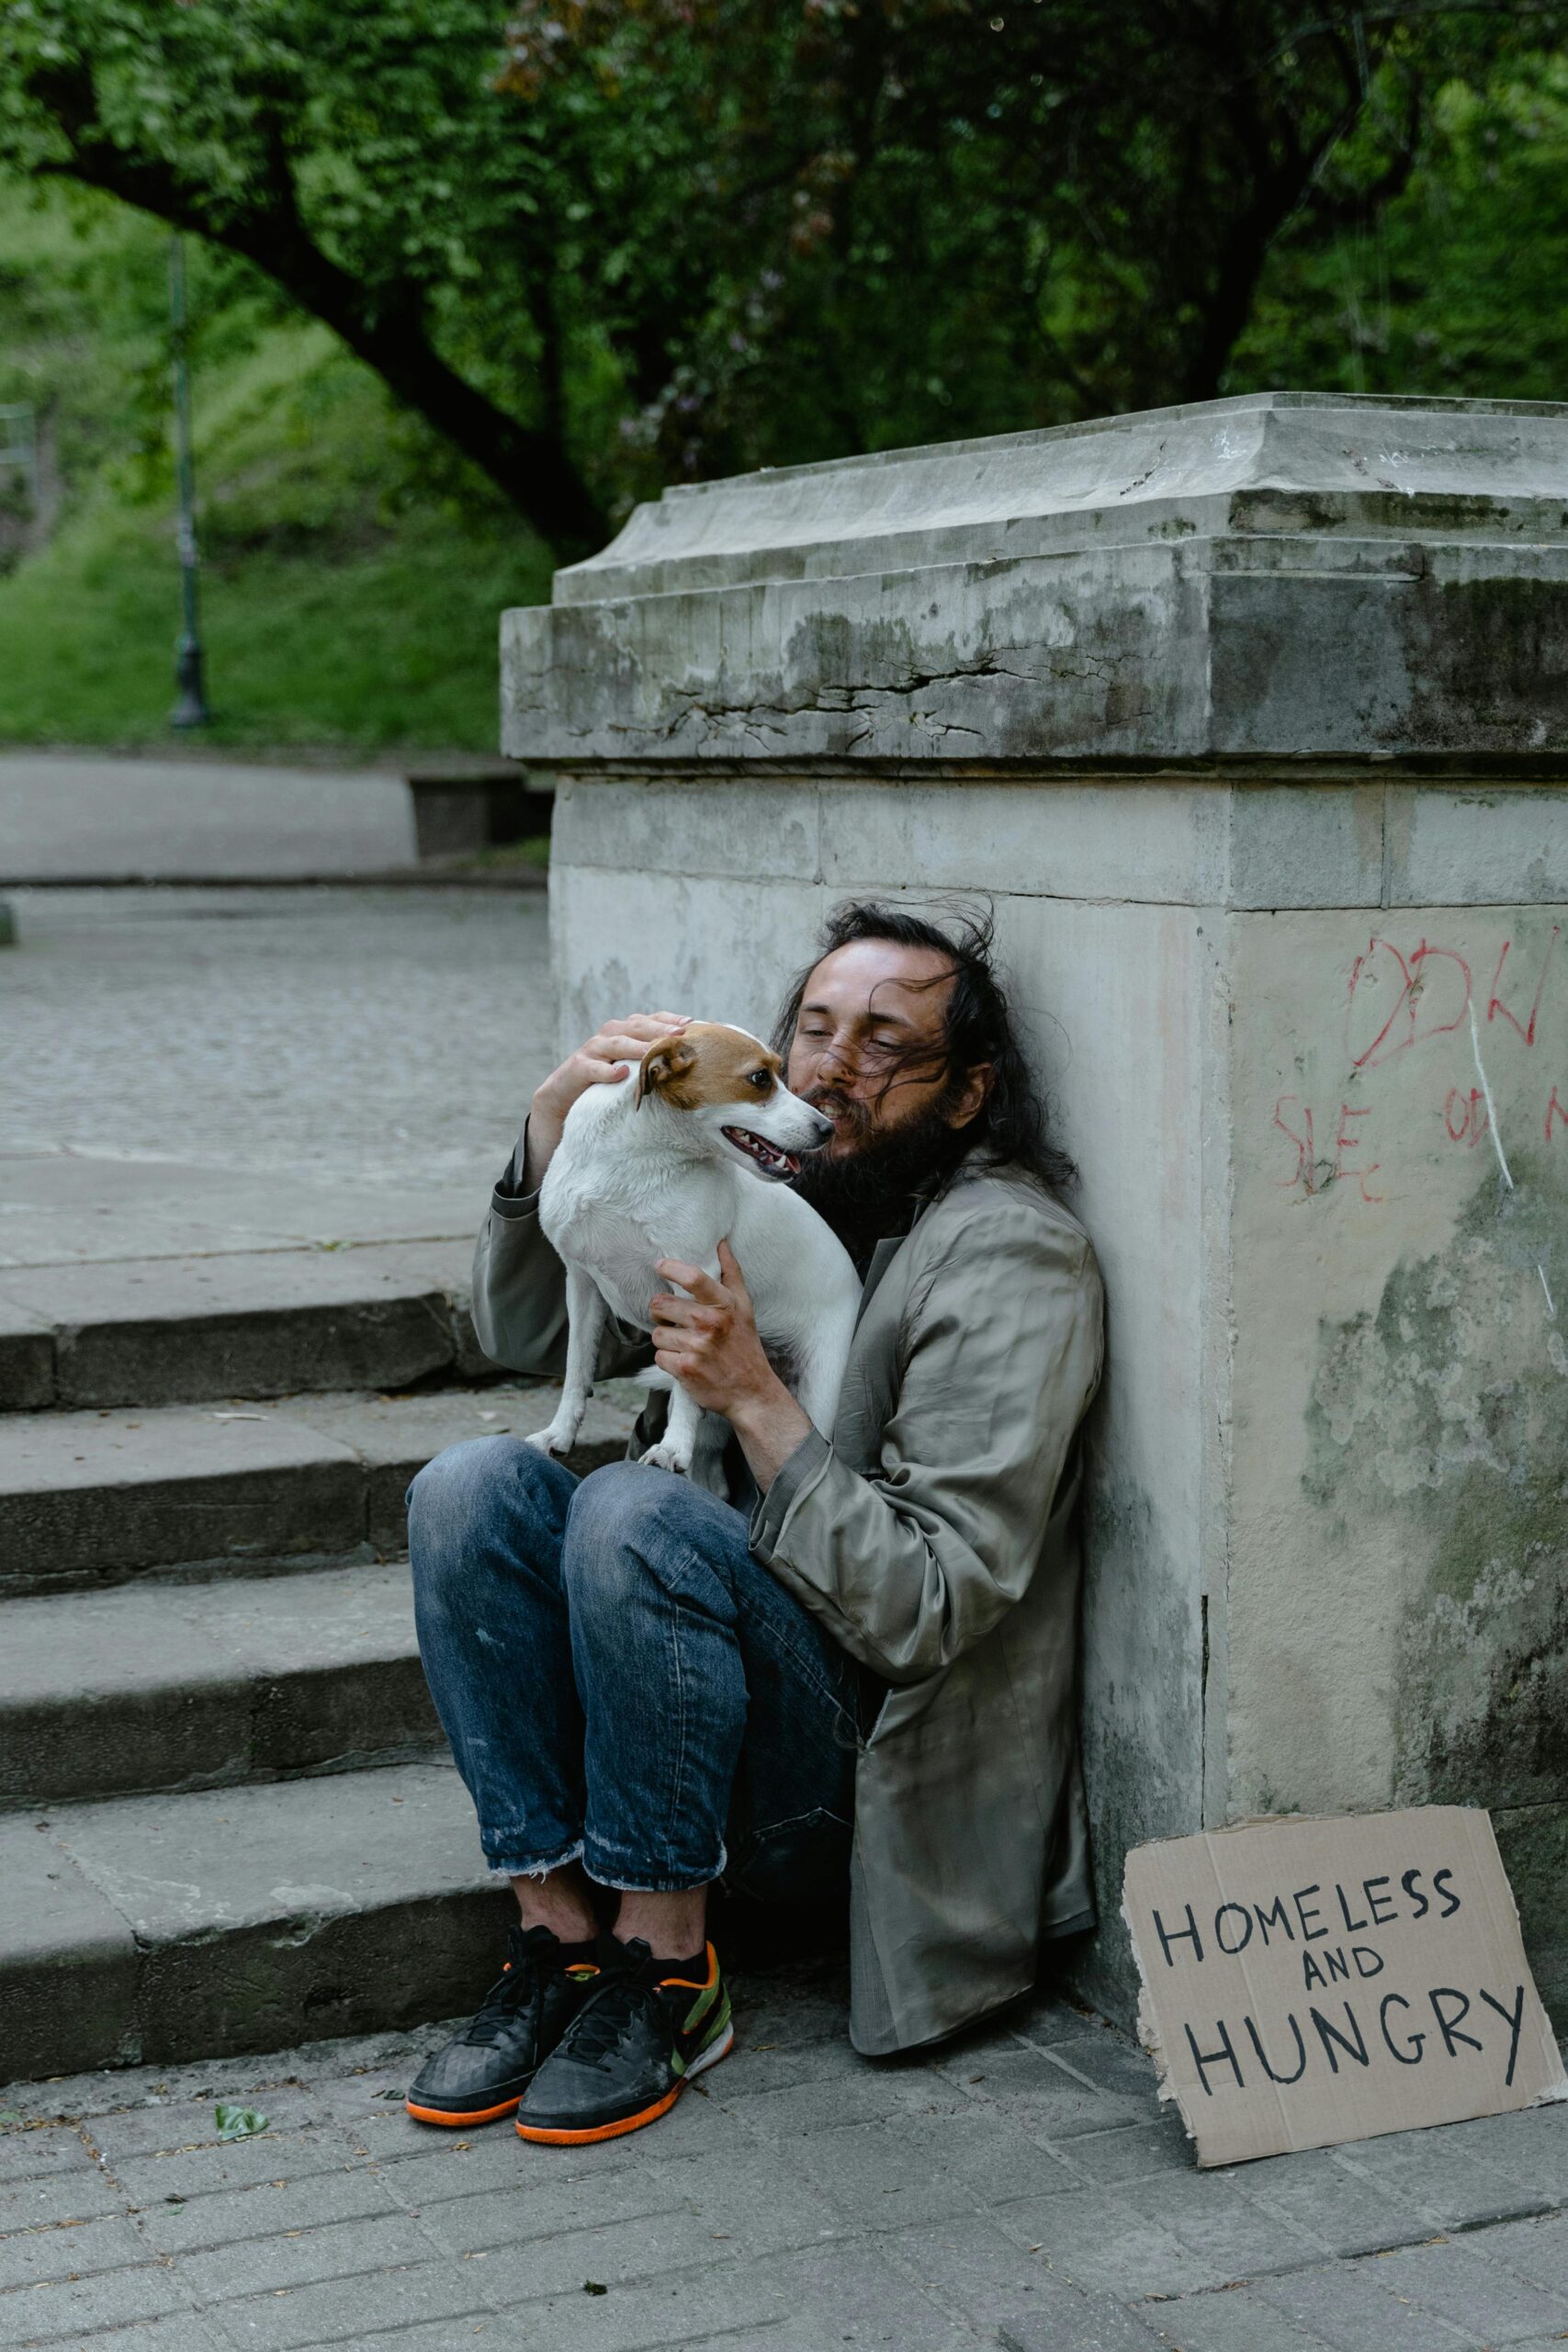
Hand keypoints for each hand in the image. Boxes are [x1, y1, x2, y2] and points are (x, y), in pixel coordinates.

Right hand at [525, 1010, 688, 1184]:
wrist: (565, 1097)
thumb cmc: (608, 1083)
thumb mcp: (633, 1070)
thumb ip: (654, 1062)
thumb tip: (692, 1064)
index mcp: (626, 1033)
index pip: (650, 1020)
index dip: (669, 1020)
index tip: (692, 1023)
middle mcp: (610, 1035)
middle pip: (635, 1026)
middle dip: (658, 1028)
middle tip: (679, 1033)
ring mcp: (592, 1050)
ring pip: (615, 1042)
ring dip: (636, 1046)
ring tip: (653, 1050)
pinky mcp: (577, 1068)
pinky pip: (592, 1067)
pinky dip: (606, 1070)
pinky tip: (621, 1074)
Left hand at [650, 1241, 781, 1420]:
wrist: (751, 1391)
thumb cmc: (744, 1345)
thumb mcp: (744, 1307)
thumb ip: (731, 1273)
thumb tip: (721, 1243)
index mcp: (725, 1305)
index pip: (694, 1277)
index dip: (671, 1268)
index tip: (659, 1266)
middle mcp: (710, 1323)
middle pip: (660, 1304)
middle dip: (662, 1313)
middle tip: (675, 1320)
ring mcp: (697, 1347)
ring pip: (657, 1333)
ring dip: (666, 1340)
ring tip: (686, 1345)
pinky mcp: (685, 1368)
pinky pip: (659, 1355)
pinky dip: (668, 1360)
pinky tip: (685, 1362)